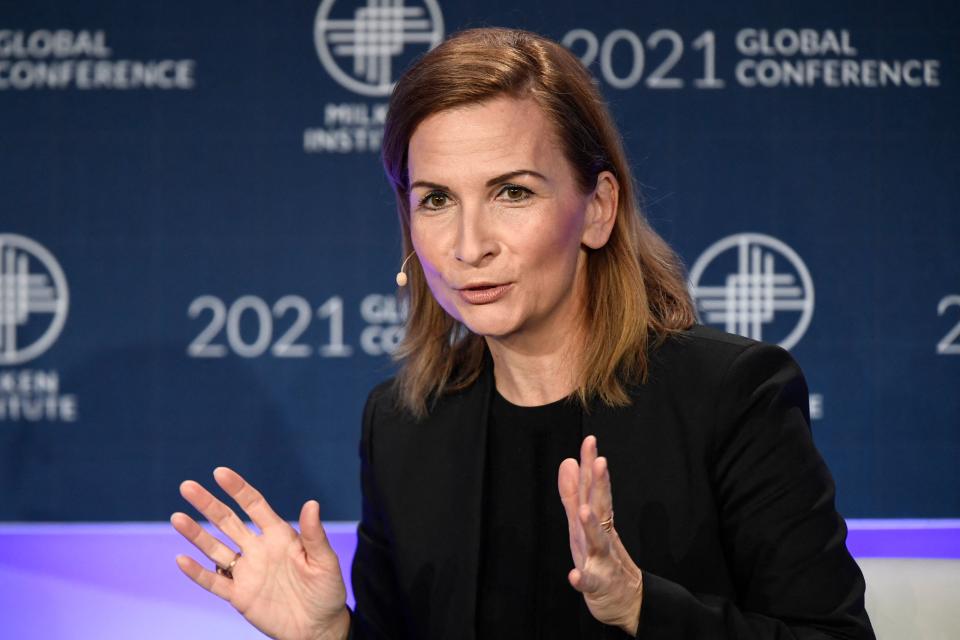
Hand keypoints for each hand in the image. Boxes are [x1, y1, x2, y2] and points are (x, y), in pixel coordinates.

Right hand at [171, 467, 349, 639]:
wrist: (318, 627)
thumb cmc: (327, 590)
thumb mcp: (325, 561)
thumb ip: (314, 535)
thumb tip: (312, 504)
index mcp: (279, 536)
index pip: (254, 506)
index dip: (238, 489)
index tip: (220, 473)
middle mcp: (258, 550)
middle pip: (228, 522)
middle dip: (208, 504)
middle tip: (187, 487)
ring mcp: (247, 572)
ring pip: (215, 549)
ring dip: (196, 534)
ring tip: (177, 518)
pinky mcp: (239, 596)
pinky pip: (214, 582)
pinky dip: (197, 572)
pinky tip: (182, 559)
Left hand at [558, 436, 642, 634]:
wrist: (625, 600)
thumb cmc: (601, 557)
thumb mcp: (584, 522)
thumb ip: (574, 493)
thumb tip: (569, 461)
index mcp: (596, 520)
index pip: (594, 489)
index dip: (591, 465)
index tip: (590, 440)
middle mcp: (600, 536)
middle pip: (600, 508)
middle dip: (599, 485)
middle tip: (600, 461)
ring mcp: (601, 561)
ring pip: (596, 542)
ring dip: (590, 527)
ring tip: (584, 510)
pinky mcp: (597, 586)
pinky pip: (589, 582)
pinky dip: (582, 579)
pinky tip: (573, 576)